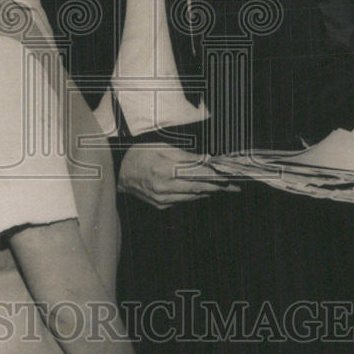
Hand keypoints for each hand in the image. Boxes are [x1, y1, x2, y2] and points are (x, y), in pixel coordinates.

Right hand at [117, 144, 238, 208]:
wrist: (117, 171)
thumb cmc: (139, 154)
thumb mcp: (162, 147)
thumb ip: (186, 156)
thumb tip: (206, 160)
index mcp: (165, 171)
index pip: (198, 176)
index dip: (217, 178)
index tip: (231, 179)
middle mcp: (165, 189)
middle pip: (199, 189)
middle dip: (219, 188)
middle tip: (236, 187)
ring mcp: (162, 200)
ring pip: (192, 197)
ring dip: (208, 192)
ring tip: (223, 188)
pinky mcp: (160, 205)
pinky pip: (183, 201)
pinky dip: (193, 195)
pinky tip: (201, 190)